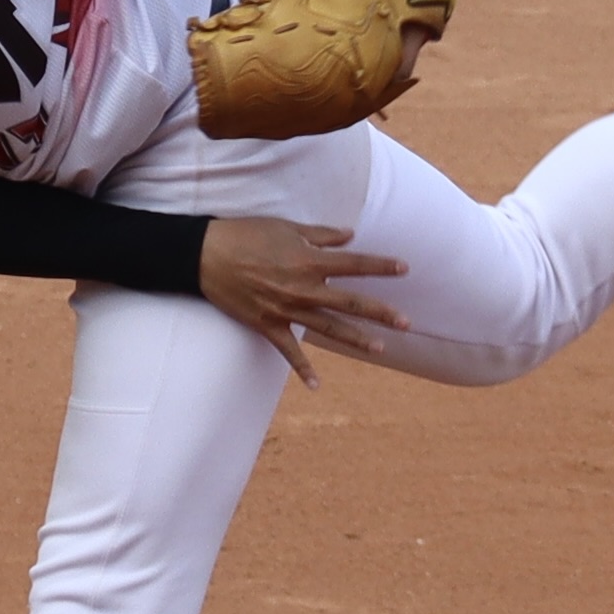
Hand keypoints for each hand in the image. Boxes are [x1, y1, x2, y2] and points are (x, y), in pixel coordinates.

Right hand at [195, 217, 407, 387]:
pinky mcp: (268, 326)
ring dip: (356, 339)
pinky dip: (302, 370)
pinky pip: (289, 352)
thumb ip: (321, 234)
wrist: (206, 256)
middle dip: (381, 312)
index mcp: (310, 261)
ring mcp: (287, 310)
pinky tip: (317, 386)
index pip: (355, 264)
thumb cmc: (246, 235)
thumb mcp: (286, 227)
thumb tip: (349, 235)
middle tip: (407, 323)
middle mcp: (304, 289)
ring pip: (329, 328)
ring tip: (381, 348)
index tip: (406, 268)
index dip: (382, 266)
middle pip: (351, 302)